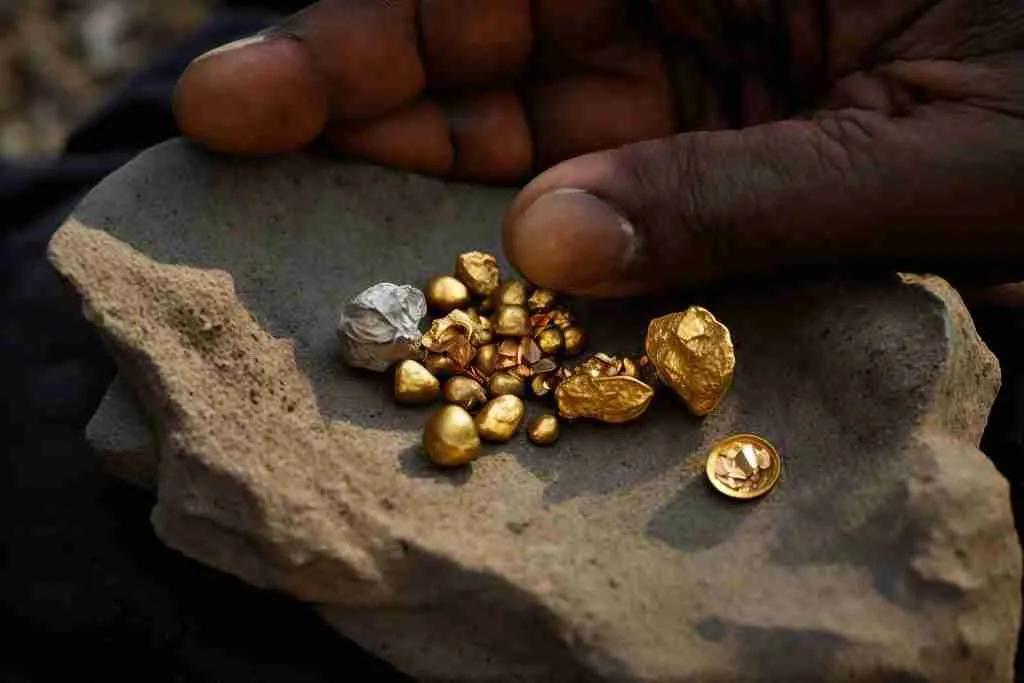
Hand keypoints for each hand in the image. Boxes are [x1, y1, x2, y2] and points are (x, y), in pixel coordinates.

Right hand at [174, 0, 1023, 296]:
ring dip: (432, 194)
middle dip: (357, 103)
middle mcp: (694, 2)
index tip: (244, 99)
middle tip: (229, 159)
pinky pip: (601, 206)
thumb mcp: (928, 151)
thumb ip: (743, 195)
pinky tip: (467, 298)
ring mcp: (699, 88)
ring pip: (527, 133)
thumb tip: (547, 244)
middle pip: (484, 43)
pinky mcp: (717, 167)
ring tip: (327, 250)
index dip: (364, 36)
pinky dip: (537, 257)